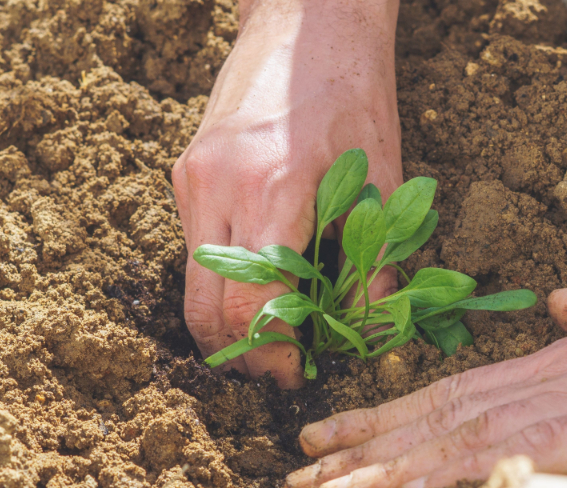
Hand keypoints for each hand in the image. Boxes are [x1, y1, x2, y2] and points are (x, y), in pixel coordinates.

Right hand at [173, 0, 400, 387]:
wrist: (307, 19)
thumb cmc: (354, 91)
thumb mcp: (381, 176)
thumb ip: (374, 258)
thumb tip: (370, 328)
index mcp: (277, 188)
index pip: (255, 304)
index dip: (274, 354)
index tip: (299, 374)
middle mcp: (220, 187)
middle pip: (206, 310)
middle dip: (240, 355)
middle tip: (279, 371)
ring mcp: (193, 179)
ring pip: (193, 283)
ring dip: (227, 321)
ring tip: (274, 332)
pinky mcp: (185, 172)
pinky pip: (195, 248)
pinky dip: (223, 278)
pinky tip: (262, 279)